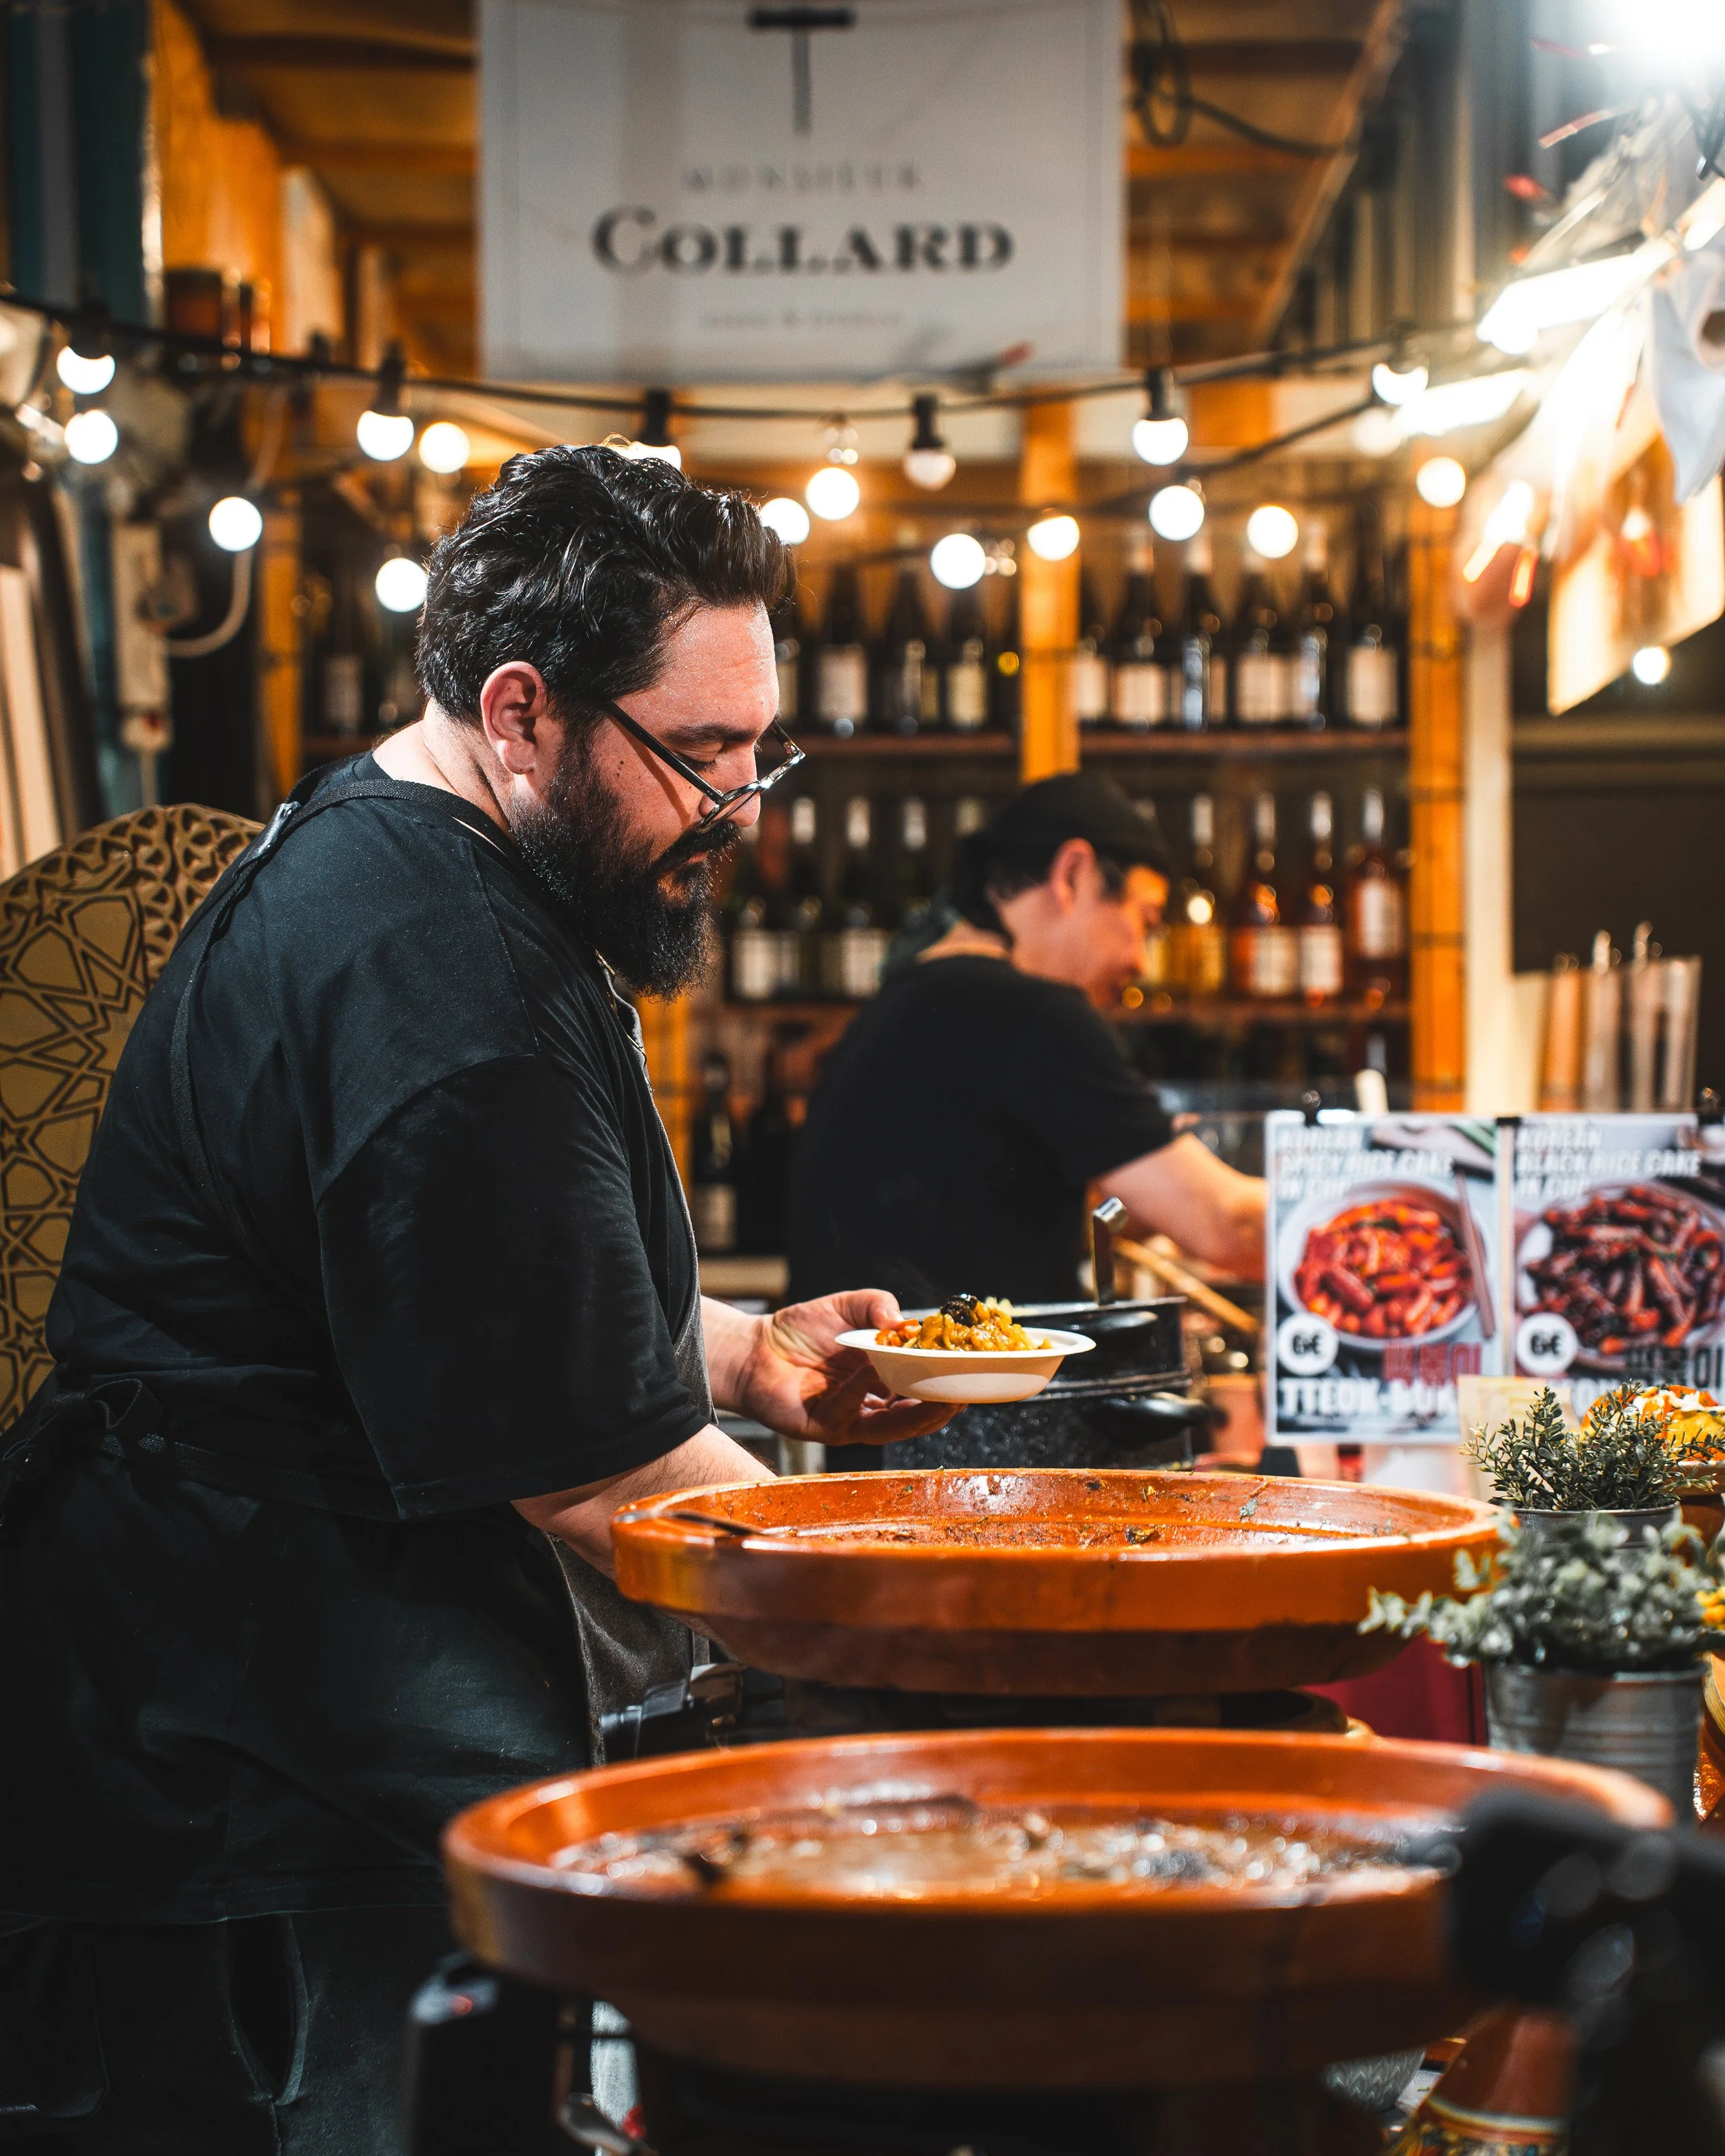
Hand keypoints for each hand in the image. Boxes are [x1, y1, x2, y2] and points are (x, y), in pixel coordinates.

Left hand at [733, 1289, 957, 1448]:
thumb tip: (903, 1321)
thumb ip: (876, 1305)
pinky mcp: (824, 1428)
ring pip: (892, 1426)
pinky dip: (862, 1390)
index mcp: (882, 1383)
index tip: (972, 1374)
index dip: (947, 1385)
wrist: (753, 1348)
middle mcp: (871, 1407)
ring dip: (916, 1412)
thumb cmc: (800, 1330)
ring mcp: (849, 1421)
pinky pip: (850, 1412)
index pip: (923, 1390)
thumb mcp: (847, 1307)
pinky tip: (870, 1370)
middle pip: (916, 1416)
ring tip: (939, 1396)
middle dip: (942, 1408)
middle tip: (965, 1394)